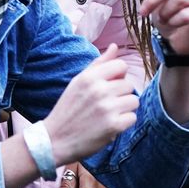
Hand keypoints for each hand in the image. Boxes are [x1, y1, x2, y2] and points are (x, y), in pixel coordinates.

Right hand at [43, 45, 139, 164]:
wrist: (55, 140)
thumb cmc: (68, 109)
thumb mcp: (78, 82)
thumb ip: (99, 64)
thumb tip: (116, 46)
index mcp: (89, 77)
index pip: (121, 65)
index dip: (119, 77)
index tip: (109, 87)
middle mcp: (99, 90)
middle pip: (129, 85)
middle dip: (120, 95)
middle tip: (105, 105)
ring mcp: (107, 108)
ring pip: (133, 101)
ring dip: (124, 109)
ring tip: (108, 115)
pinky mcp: (113, 126)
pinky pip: (132, 118)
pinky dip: (123, 123)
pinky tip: (109, 126)